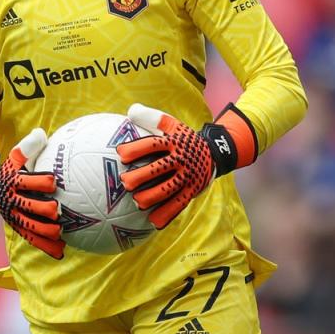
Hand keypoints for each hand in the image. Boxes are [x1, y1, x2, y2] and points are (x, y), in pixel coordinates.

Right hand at [0, 129, 65, 258]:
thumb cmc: (9, 171)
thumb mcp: (13, 158)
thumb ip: (27, 147)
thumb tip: (41, 133)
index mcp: (13, 182)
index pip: (26, 181)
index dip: (40, 181)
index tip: (53, 181)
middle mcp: (13, 201)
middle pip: (28, 206)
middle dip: (42, 209)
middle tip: (57, 210)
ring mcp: (15, 216)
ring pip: (30, 226)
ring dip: (45, 231)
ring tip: (60, 232)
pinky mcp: (18, 227)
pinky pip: (32, 238)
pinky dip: (46, 246)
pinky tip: (61, 250)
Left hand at [116, 104, 241, 228]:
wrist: (214, 151)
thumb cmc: (183, 138)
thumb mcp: (171, 124)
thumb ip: (151, 117)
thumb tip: (130, 111)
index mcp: (173, 141)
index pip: (153, 144)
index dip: (136, 148)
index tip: (120, 154)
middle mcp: (181, 158)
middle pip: (159, 168)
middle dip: (141, 176)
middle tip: (124, 182)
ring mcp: (188, 175)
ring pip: (168, 189)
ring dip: (151, 197)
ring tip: (137, 202)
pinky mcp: (192, 190)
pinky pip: (179, 204)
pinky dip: (166, 214)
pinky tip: (152, 221)